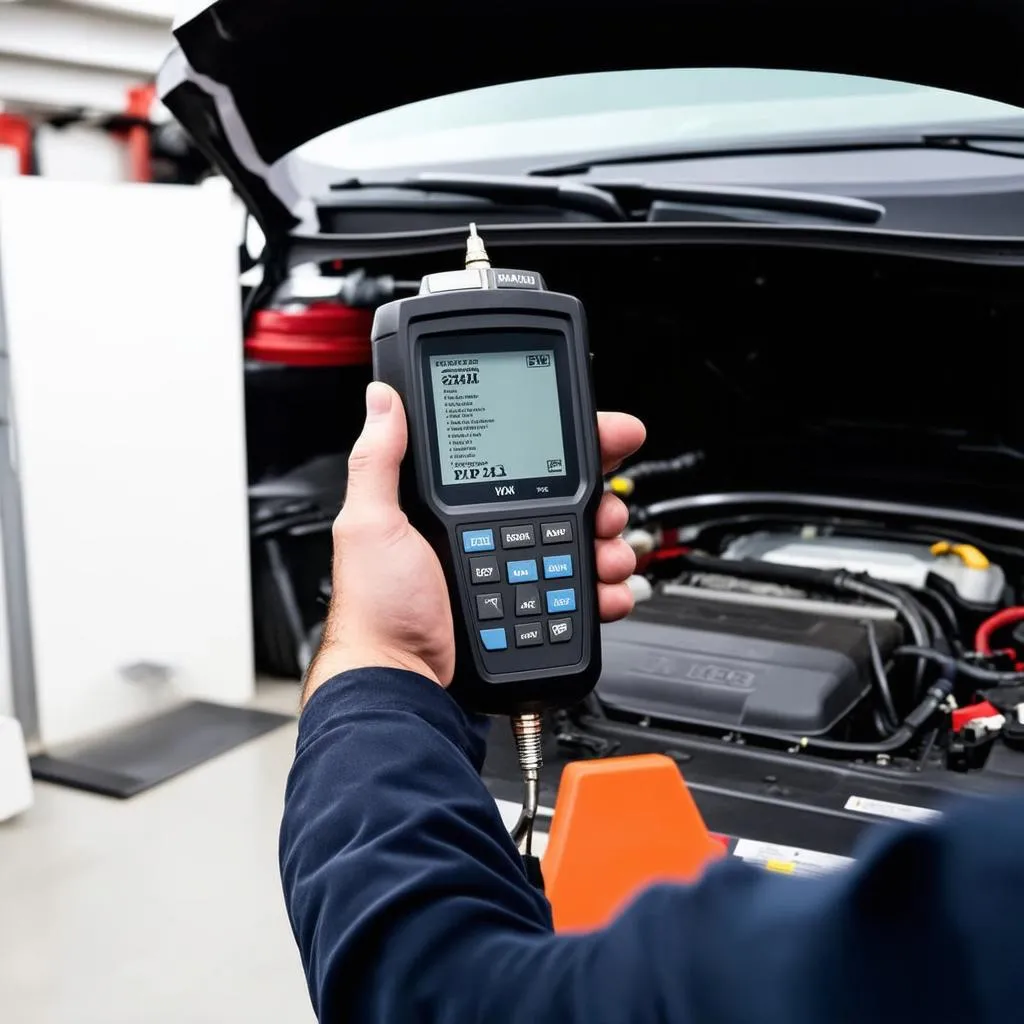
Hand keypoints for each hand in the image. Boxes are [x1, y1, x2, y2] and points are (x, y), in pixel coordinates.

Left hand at [303, 382, 645, 704]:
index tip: (607, 433)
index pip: (521, 458)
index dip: (567, 442)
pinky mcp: (532, 608)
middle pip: (565, 497)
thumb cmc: (378, 608)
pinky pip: (580, 590)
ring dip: (608, 542)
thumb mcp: (371, 525)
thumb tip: (382, 400)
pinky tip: (605, 589)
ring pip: (582, 541)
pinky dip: (602, 587)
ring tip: (608, 554)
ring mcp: (514, 570)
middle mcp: (490, 532)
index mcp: (457, 505)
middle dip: (600, 496)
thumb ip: (379, 462)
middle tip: (609, 508)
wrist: (401, 680)